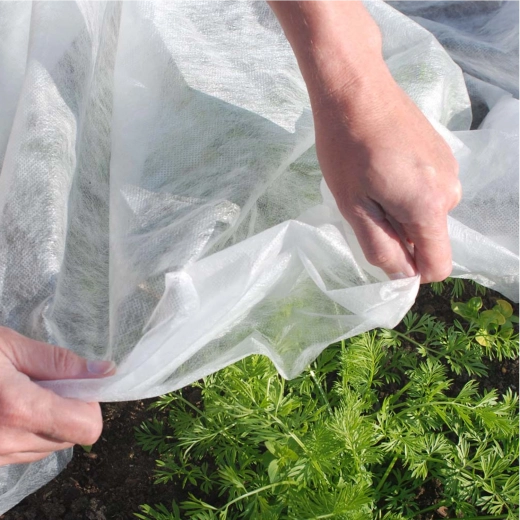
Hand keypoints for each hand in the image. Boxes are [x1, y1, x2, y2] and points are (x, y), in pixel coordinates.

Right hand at [0, 326, 114, 465]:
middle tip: (43, 385)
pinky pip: (25, 453)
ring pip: (49, 448)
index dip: (89, 404)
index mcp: (20, 410)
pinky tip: (7, 410)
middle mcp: (8, 442)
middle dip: (68, 411)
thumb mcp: (11, 347)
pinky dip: (27, 433)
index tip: (73, 383)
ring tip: (21, 396)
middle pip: (71, 439)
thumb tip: (105, 372)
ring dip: (47, 424)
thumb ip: (60, 362)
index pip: (87, 428)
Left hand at [267, 0, 460, 282]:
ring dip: (399, 209)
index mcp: (430, 208)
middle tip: (365, 203)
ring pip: (426, 212)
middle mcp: (451, 190)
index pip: (438, 266)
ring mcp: (449, 167)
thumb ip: (381, 248)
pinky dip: (405, 189)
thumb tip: (403, 277)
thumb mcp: (354, 208)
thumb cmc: (346, 150)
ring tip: (371, 181)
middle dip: (399, 233)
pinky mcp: (441, 152)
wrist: (355, 87)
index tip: (381, 251)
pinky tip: (382, 165)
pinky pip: (426, 189)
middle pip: (428, 237)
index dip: (410, 271)